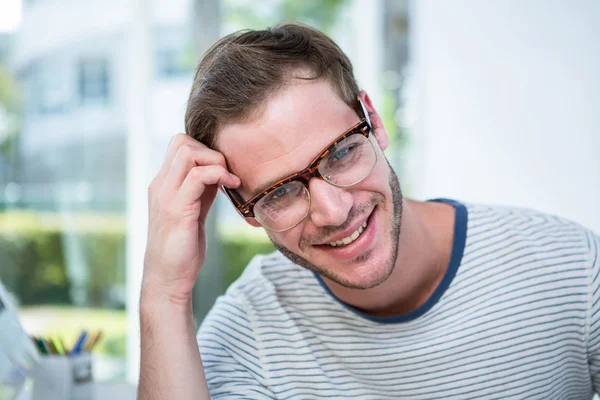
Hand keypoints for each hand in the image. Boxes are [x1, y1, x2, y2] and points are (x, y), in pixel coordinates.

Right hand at [142, 134, 239, 303]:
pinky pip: (197, 176)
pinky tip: (232, 185)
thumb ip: (201, 191)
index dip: (204, 149)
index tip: (222, 169)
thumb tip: (219, 172)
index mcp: (164, 184)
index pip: (179, 145)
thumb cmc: (182, 247)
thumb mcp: (193, 211)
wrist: (168, 278)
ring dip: (216, 160)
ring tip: (230, 179)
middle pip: (181, 141)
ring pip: (187, 153)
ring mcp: (166, 196)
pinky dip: (219, 174)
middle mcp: (161, 185)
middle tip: (227, 172)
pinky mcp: (176, 209)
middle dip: (210, 150)